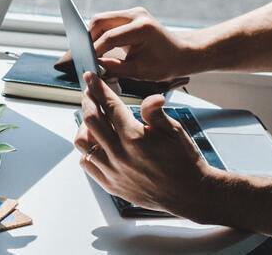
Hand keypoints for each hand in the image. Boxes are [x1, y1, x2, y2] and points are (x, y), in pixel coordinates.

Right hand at [56, 7, 200, 80]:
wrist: (183, 53)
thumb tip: (94, 67)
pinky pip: (108, 22)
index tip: (84, 63)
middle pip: (99, 21)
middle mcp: (136, 15)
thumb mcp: (141, 72)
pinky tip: (96, 47)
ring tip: (88, 53)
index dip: (94, 51)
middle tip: (81, 56)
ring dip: (92, 35)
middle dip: (87, 39)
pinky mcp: (130, 15)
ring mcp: (133, 12)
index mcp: (141, 28)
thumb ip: (115, 68)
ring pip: (101, 20)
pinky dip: (100, 34)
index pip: (108, 38)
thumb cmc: (167, 64)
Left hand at [74, 72, 218, 215]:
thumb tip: (152, 97)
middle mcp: (119, 155)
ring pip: (83, 142)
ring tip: (92, 120)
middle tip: (90, 93)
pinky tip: (96, 143)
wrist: (189, 194)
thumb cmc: (184, 160)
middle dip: (88, 101)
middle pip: (91, 120)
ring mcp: (112, 171)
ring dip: (84, 127)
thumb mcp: (174, 131)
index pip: (109, 106)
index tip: (91, 77)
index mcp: (134, 138)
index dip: (98, 88)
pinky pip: (86, 163)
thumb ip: (156, 113)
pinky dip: (87, 150)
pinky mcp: (110, 184)